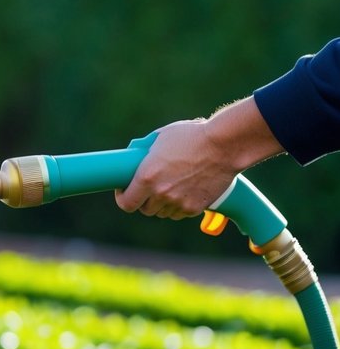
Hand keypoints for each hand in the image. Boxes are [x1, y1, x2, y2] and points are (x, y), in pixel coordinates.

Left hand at [115, 97, 283, 218]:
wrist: (225, 144)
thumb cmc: (192, 136)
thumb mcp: (161, 138)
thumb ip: (145, 152)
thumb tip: (134, 155)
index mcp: (146, 177)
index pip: (126, 203)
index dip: (123, 199)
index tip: (125, 192)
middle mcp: (160, 193)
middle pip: (145, 209)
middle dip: (144, 200)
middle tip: (149, 189)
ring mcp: (178, 202)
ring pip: (163, 212)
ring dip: (162, 204)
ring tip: (170, 188)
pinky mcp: (195, 208)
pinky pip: (180, 213)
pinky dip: (180, 206)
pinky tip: (184, 191)